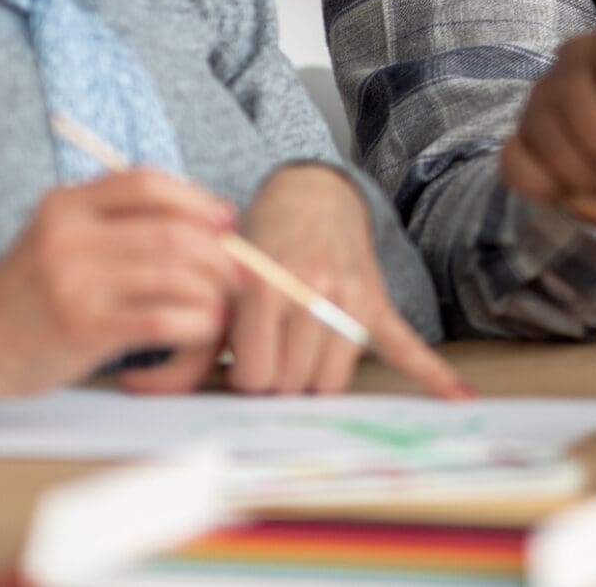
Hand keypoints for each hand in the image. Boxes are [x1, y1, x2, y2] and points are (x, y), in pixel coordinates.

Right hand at [0, 172, 237, 416]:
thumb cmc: (30, 291)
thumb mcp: (61, 235)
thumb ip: (119, 218)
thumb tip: (213, 217)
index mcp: (66, 205)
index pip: (148, 183)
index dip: (197, 199)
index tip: (224, 222)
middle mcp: (69, 237)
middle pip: (172, 232)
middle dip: (218, 252)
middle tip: (236, 271)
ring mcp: (74, 283)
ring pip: (175, 274)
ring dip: (213, 290)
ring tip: (221, 302)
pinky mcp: (83, 328)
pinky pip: (163, 318)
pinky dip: (197, 322)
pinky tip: (202, 326)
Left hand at [120, 165, 468, 399]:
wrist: (312, 196)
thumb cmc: (258, 247)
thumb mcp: (217, 285)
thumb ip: (182, 341)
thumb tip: (136, 388)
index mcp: (264, 286)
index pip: (257, 377)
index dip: (245, 379)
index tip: (242, 362)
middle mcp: (309, 290)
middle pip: (294, 385)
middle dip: (277, 384)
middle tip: (270, 359)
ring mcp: (349, 297)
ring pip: (333, 381)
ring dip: (314, 381)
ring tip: (300, 358)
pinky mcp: (377, 303)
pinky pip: (406, 345)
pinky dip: (433, 375)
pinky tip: (458, 400)